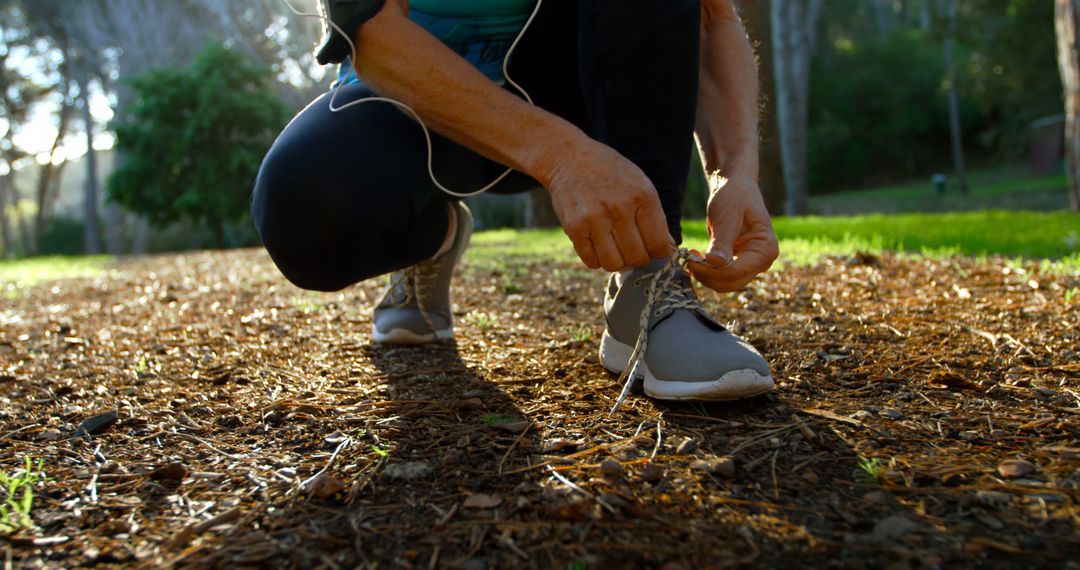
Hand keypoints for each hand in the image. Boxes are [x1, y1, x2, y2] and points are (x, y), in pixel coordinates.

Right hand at [545, 139, 675, 271]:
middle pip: (637, 258)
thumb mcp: (639, 183)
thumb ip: (654, 215)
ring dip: (617, 262)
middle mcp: (620, 208)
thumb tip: (667, 248)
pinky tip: (598, 245)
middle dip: (638, 259)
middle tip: (633, 250)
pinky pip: (591, 261)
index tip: (654, 251)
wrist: (569, 158)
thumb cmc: (609, 172)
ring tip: (615, 249)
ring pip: (614, 264)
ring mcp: (595, 219)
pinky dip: (596, 259)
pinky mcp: (574, 227)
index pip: (659, 244)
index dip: (659, 253)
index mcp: (643, 196)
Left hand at [687, 175, 778, 291]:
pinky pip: (721, 277)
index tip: (690, 258)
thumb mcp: (727, 216)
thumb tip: (715, 263)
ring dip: (705, 275)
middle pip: (731, 283)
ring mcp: (751, 265)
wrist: (735, 188)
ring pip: (725, 284)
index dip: (711, 271)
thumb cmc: (734, 197)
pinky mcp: (739, 265)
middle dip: (707, 275)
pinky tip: (696, 257)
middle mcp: (762, 262)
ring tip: (691, 255)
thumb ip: (722, 241)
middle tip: (687, 258)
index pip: (736, 272)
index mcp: (766, 249)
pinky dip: (707, 272)